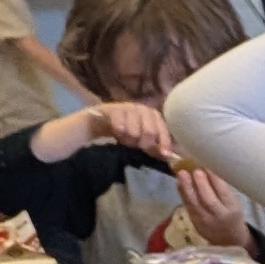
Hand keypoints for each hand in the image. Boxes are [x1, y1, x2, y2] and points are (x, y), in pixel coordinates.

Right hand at [35, 101, 167, 162]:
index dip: (164, 140)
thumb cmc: (122, 134)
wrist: (95, 125)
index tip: (164, 154)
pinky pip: (119, 116)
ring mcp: (125, 106)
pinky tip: (118, 132)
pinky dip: (121, 126)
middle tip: (138, 146)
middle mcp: (140, 107)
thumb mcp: (139, 142)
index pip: (162, 126)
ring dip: (132, 136)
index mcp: (150, 115)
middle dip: (146, 141)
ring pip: (136, 123)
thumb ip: (153, 148)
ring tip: (125, 140)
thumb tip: (169, 157)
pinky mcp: (110, 107)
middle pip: (150, 126)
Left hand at [173, 164, 249, 249]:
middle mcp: (219, 216)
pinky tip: (179, 183)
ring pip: (195, 204)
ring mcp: (206, 221)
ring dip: (187, 188)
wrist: (230, 240)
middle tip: (195, 170)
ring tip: (182, 173)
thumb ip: (221, 190)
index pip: (223, 193)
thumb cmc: (232, 216)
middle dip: (201, 184)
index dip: (215, 179)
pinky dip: (182, 194)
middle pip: (208, 200)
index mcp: (232, 209)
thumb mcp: (233, 204)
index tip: (208, 166)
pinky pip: (188, 207)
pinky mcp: (195, 223)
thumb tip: (206, 169)